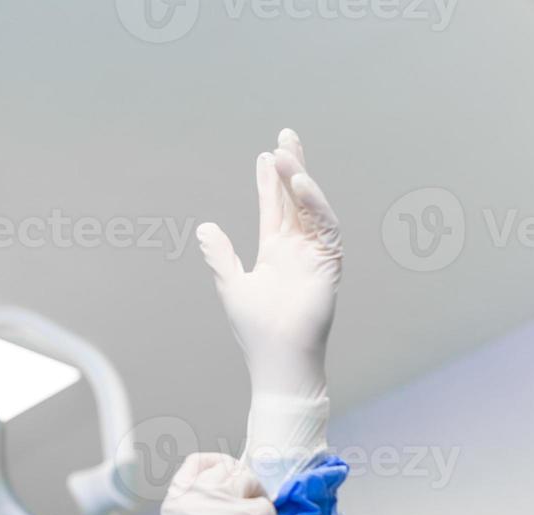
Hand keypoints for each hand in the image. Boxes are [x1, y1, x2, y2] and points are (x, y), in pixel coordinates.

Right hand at [108, 453, 277, 514]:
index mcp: (176, 500)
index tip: (230, 481)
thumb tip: (234, 499)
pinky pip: (267, 510)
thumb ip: (200, 511)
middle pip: (231, 468)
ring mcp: (216, 507)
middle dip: (247, 488)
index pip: (199, 462)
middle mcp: (193, 497)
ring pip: (250, 481)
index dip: (219, 466)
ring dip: (257, 505)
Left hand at [196, 129, 341, 399]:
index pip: (274, 208)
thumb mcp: (232, 285)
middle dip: (291, 167)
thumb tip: (205, 228)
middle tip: (285, 135)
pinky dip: (314, 204)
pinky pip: (324, 226)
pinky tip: (299, 184)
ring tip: (285, 154)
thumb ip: (221, 255)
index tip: (265, 155)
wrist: (277, 359)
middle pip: (296, 199)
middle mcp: (298, 249)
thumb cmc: (256, 330)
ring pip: (310, 207)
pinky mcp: (328, 263)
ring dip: (299, 179)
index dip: (270, 182)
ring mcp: (315, 254)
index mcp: (276, 252)